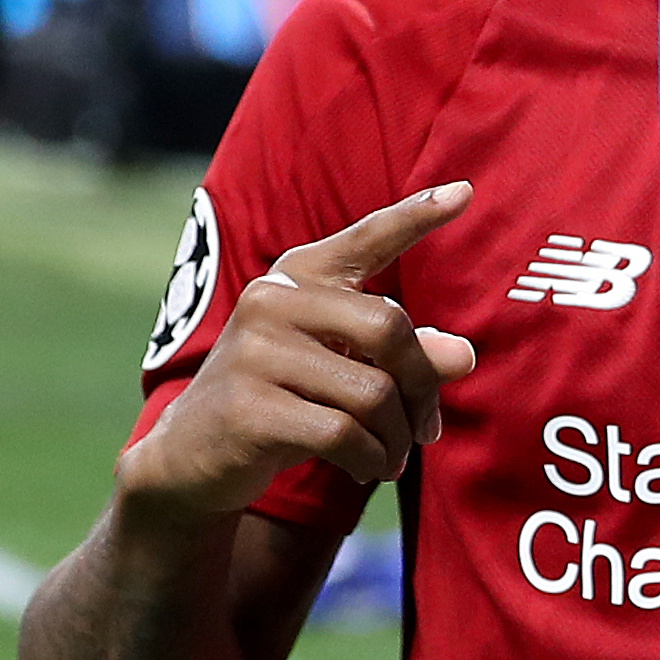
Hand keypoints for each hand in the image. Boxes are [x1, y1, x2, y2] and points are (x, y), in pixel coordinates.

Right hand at [116, 184, 479, 523]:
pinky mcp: (248, 406)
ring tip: (391, 456)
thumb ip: (403, 357)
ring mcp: (254, 351)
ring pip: (373, 393)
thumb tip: (466, 355)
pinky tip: (366, 468)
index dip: (415, 216)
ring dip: (397, 436)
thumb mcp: (344, 372)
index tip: (465, 191)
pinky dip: (370, 458)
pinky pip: (343, 433)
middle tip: (428, 428)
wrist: (193, 458)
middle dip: (423, 387)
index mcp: (298, 279)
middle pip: (390, 329)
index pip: (366, 240)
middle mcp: (272, 301)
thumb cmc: (283, 402)